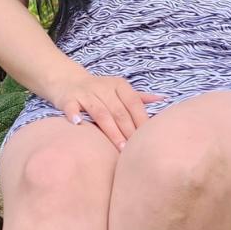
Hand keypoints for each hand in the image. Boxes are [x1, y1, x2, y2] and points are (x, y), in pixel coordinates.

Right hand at [44, 66, 169, 151]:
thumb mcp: (119, 90)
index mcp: (119, 85)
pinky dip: (74, 115)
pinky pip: (72, 107)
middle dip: (128, 131)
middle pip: (118, 111)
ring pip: (100, 112)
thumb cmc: (99, 90)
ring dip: (110, 130)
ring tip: (119, 147)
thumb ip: (139, 97)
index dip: (141, 120)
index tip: (148, 138)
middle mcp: (103, 87)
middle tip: (135, 150)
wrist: (67, 79)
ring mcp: (85, 93)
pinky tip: (78, 124)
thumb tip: (163, 99)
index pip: (133, 103)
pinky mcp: (68, 98)